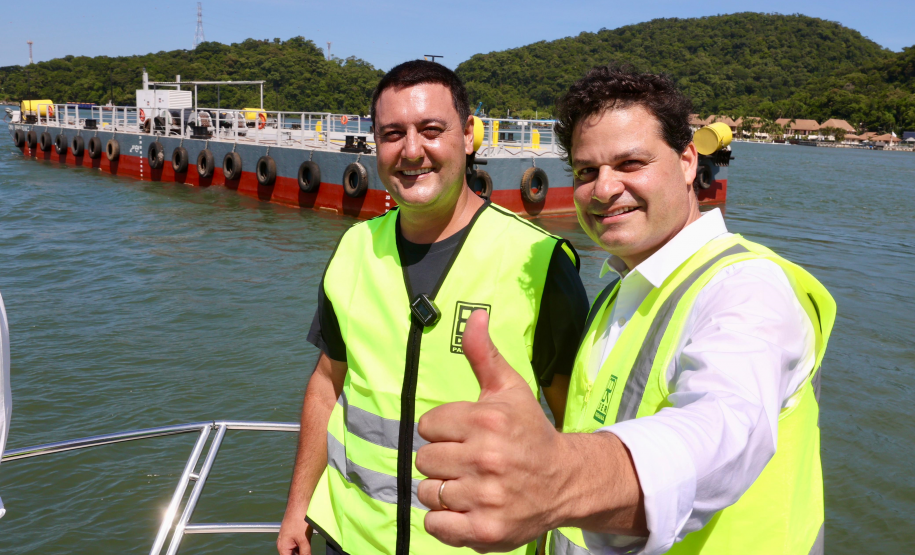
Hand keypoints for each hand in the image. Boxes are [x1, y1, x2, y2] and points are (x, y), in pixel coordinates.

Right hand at [277, 506, 312, 554]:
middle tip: (308, 551)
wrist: (300, 503)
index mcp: (283, 547)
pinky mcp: (294, 533)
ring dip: (303, 551)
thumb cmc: (298, 518)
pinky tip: (309, 543)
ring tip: (307, 543)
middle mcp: (284, 543)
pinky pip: (299, 543)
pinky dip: (304, 545)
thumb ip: (305, 552)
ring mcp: (289, 538)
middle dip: (301, 554)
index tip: (305, 554)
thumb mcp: (304, 539)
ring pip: (296, 550)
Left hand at [415, 310, 564, 551]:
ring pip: (427, 491)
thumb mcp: (509, 389)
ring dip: (442, 490)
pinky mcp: (485, 531)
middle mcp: (487, 459)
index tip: (466, 434)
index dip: (444, 429)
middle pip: (424, 459)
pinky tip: (466, 507)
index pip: (428, 425)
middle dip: (442, 459)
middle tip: (469, 461)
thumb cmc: (529, 431)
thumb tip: (474, 315)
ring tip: (469, 484)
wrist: (565, 481)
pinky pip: (435, 525)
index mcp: (487, 421)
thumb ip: (484, 354)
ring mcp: (486, 498)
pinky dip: (445, 520)